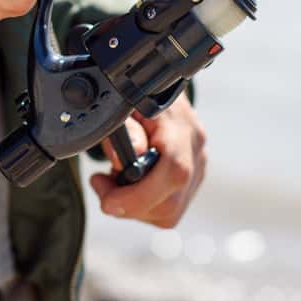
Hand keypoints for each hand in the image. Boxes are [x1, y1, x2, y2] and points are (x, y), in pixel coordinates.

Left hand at [90, 94, 205, 228]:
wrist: (157, 87)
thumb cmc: (136, 97)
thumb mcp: (123, 104)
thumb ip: (124, 130)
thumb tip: (127, 161)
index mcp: (180, 125)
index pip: (173, 171)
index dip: (140, 196)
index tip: (108, 201)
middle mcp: (196, 148)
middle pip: (171, 202)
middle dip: (129, 205)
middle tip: (101, 184)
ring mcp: (199, 166)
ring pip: (170, 213)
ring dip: (135, 207)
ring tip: (114, 179)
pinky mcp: (194, 179)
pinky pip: (170, 209)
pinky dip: (145, 205)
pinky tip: (131, 184)